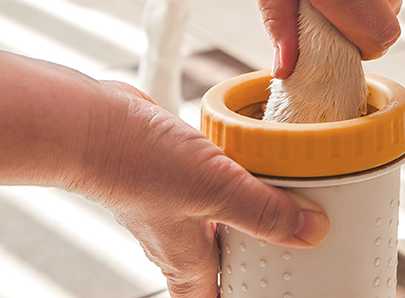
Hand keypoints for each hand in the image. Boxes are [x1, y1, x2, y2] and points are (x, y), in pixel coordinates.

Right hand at [78, 82, 328, 297]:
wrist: (94, 124)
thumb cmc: (137, 165)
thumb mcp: (217, 189)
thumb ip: (264, 211)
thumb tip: (311, 232)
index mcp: (187, 261)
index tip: (271, 292)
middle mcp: (177, 240)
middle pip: (220, 265)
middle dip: (252, 260)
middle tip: (289, 248)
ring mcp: (171, 207)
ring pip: (215, 225)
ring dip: (244, 218)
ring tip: (281, 203)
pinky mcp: (170, 175)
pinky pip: (208, 188)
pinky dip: (231, 182)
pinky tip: (246, 163)